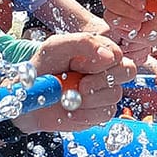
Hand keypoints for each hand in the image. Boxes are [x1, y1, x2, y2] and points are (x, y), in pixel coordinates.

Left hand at [15, 33, 136, 132]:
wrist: (28, 100)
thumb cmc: (42, 69)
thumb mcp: (55, 47)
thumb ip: (82, 43)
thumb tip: (110, 56)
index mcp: (98, 50)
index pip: (117, 52)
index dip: (100, 61)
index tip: (76, 64)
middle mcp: (105, 70)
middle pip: (127, 70)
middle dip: (102, 80)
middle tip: (80, 85)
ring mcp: (104, 91)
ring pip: (115, 94)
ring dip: (88, 98)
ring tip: (68, 97)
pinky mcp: (100, 112)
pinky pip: (104, 113)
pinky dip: (84, 113)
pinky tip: (70, 110)